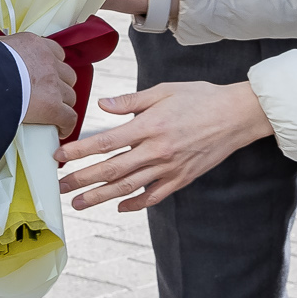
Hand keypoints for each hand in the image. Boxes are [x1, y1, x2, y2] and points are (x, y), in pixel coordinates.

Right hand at [1, 31, 76, 135]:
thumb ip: (3, 49)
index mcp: (34, 45)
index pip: (55, 53)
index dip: (53, 66)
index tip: (47, 75)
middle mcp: (48, 62)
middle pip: (67, 75)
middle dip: (60, 85)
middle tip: (49, 95)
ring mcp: (53, 85)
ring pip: (70, 97)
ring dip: (63, 105)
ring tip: (52, 114)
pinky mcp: (53, 107)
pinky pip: (69, 118)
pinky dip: (66, 125)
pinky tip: (60, 129)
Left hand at [54, 80, 272, 211]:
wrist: (237, 115)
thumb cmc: (200, 97)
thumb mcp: (163, 90)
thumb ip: (130, 101)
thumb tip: (101, 105)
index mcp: (149, 126)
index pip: (105, 143)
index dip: (79, 152)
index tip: (59, 158)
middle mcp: (156, 151)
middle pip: (111, 170)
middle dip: (81, 180)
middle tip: (60, 187)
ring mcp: (169, 168)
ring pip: (128, 188)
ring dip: (100, 197)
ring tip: (80, 204)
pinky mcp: (182, 179)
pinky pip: (154, 196)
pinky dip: (135, 204)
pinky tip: (119, 206)